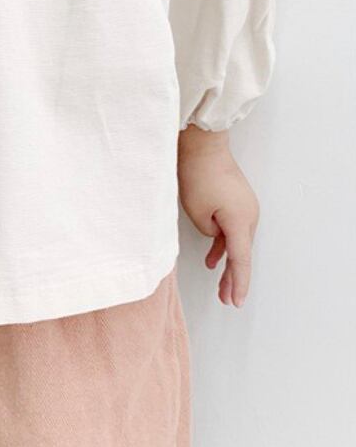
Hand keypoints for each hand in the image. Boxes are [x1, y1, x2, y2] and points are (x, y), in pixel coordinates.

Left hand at [177, 125, 259, 307]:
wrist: (203, 144)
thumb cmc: (198, 174)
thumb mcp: (197, 211)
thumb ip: (208, 232)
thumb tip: (216, 235)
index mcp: (240, 221)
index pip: (240, 260)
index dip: (238, 283)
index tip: (236, 301)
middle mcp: (249, 216)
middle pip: (242, 253)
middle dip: (234, 278)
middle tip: (227, 301)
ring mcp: (245, 207)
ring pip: (237, 242)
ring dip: (229, 262)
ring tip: (221, 287)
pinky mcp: (237, 200)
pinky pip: (232, 229)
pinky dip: (224, 244)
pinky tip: (214, 259)